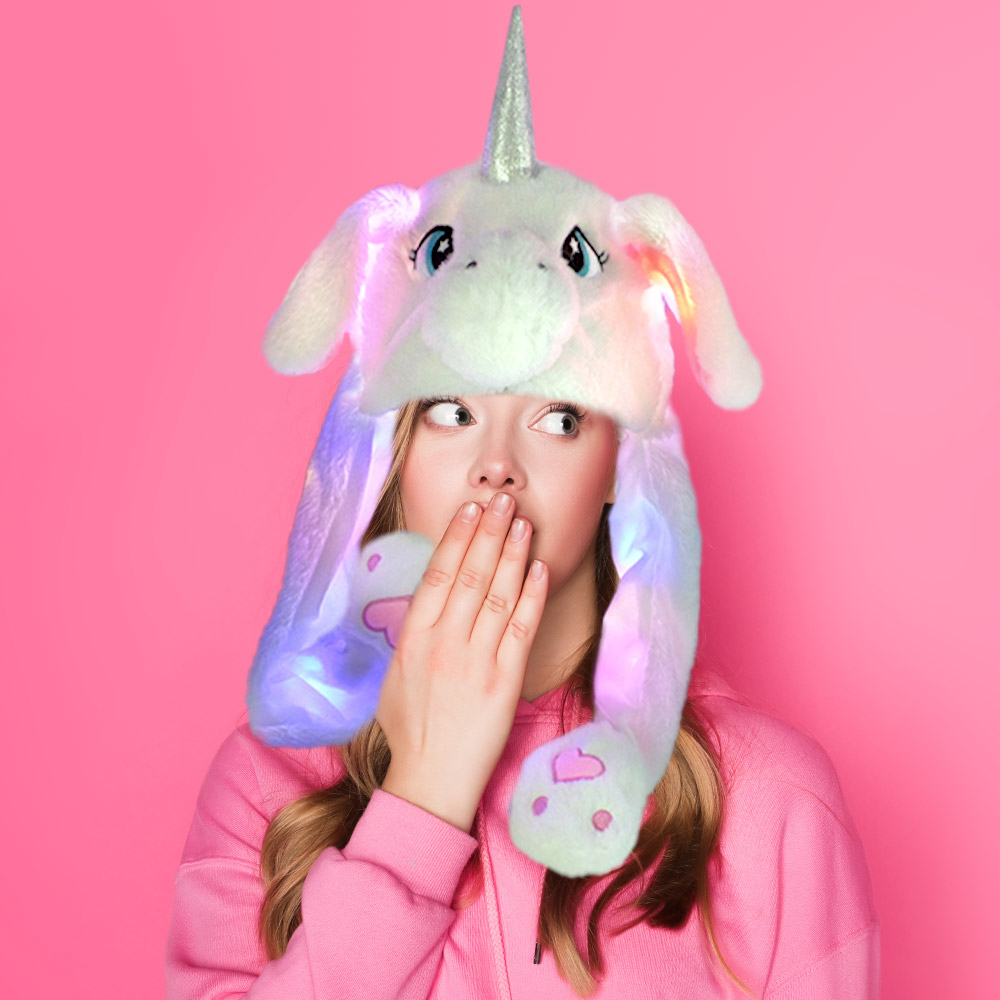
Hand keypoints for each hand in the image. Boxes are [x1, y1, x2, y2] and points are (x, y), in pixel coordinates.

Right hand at [375, 491, 547, 831]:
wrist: (429, 781)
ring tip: (523, 522)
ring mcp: (476, 661)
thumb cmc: (410, 730)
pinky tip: (540, 569)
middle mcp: (444, 643)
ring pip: (497, 595)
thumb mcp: (396, 675)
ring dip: (513, 555)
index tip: (470, 510)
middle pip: (470, 575)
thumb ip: (415, 635)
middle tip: (503, 500)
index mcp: (413, 639)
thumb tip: (430, 601)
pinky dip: (532, 596)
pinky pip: (521, 630)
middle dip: (489, 533)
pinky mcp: (505, 681)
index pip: (437, 575)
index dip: (456, 538)